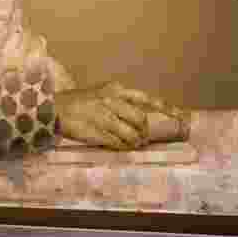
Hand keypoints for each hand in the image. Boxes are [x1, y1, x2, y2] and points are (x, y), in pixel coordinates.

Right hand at [55, 82, 172, 149]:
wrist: (55, 108)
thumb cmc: (82, 102)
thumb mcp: (103, 93)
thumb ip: (123, 103)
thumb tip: (143, 120)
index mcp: (116, 89)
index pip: (147, 99)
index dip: (167, 109)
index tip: (182, 117)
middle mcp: (112, 101)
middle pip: (141, 120)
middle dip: (144, 131)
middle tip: (141, 137)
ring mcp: (105, 117)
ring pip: (131, 135)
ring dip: (135, 142)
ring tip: (131, 143)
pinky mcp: (97, 132)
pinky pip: (118, 144)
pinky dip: (122, 147)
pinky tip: (119, 145)